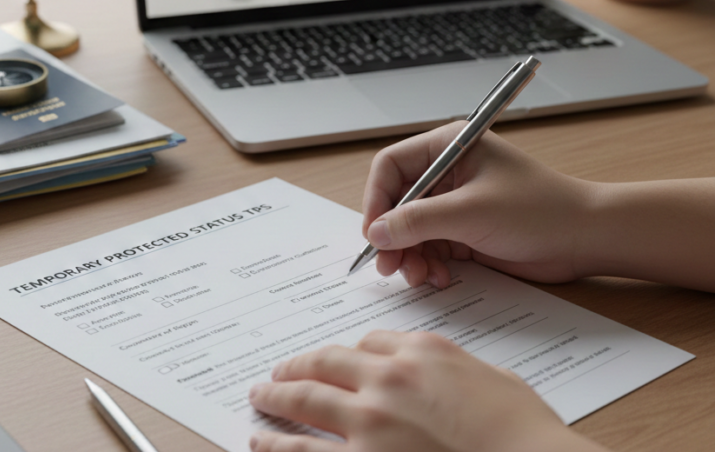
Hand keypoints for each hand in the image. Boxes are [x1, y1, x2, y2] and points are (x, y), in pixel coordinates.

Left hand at [248, 330, 604, 451]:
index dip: (349, 351)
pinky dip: (276, 443)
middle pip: (326, 363)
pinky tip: (262, 440)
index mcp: (420, 353)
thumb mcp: (492, 379)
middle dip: (297, 366)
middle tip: (278, 372)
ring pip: (305, 400)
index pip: (370, 341)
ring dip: (276, 398)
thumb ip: (450, 368)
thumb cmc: (523, 430)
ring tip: (260, 397)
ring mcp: (370, 423)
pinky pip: (303, 450)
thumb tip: (431, 369)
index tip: (336, 359)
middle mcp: (387, 379)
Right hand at [362, 122, 595, 287]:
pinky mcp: (464, 231)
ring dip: (409, 255)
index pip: (390, 166)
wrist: (586, 239)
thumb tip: (376, 233)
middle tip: (389, 266)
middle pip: (397, 202)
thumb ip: (418, 222)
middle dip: (392, 235)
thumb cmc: (540, 210)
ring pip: (410, 230)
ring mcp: (454, 203)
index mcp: (449, 147)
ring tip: (420, 276)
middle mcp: (447, 172)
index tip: (374, 233)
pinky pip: (429, 247)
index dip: (377, 200)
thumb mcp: (471, 213)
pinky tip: (440, 278)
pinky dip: (428, 265)